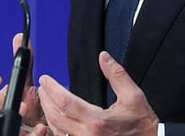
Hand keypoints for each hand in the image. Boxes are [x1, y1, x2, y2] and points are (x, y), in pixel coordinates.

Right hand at [0, 33, 46, 130]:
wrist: (48, 123)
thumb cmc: (32, 105)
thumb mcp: (28, 83)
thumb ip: (25, 63)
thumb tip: (19, 38)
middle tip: (13, 93)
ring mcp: (9, 130)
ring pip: (2, 128)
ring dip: (13, 116)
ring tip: (26, 107)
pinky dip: (32, 134)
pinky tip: (41, 127)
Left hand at [37, 51, 158, 135]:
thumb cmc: (142, 124)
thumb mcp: (133, 96)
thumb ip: (117, 74)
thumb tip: (103, 57)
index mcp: (97, 121)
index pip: (65, 102)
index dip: (52, 89)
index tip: (45, 79)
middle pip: (55, 117)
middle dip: (45, 101)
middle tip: (42, 87)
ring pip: (57, 131)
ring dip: (48, 115)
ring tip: (46, 100)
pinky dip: (56, 129)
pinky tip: (56, 119)